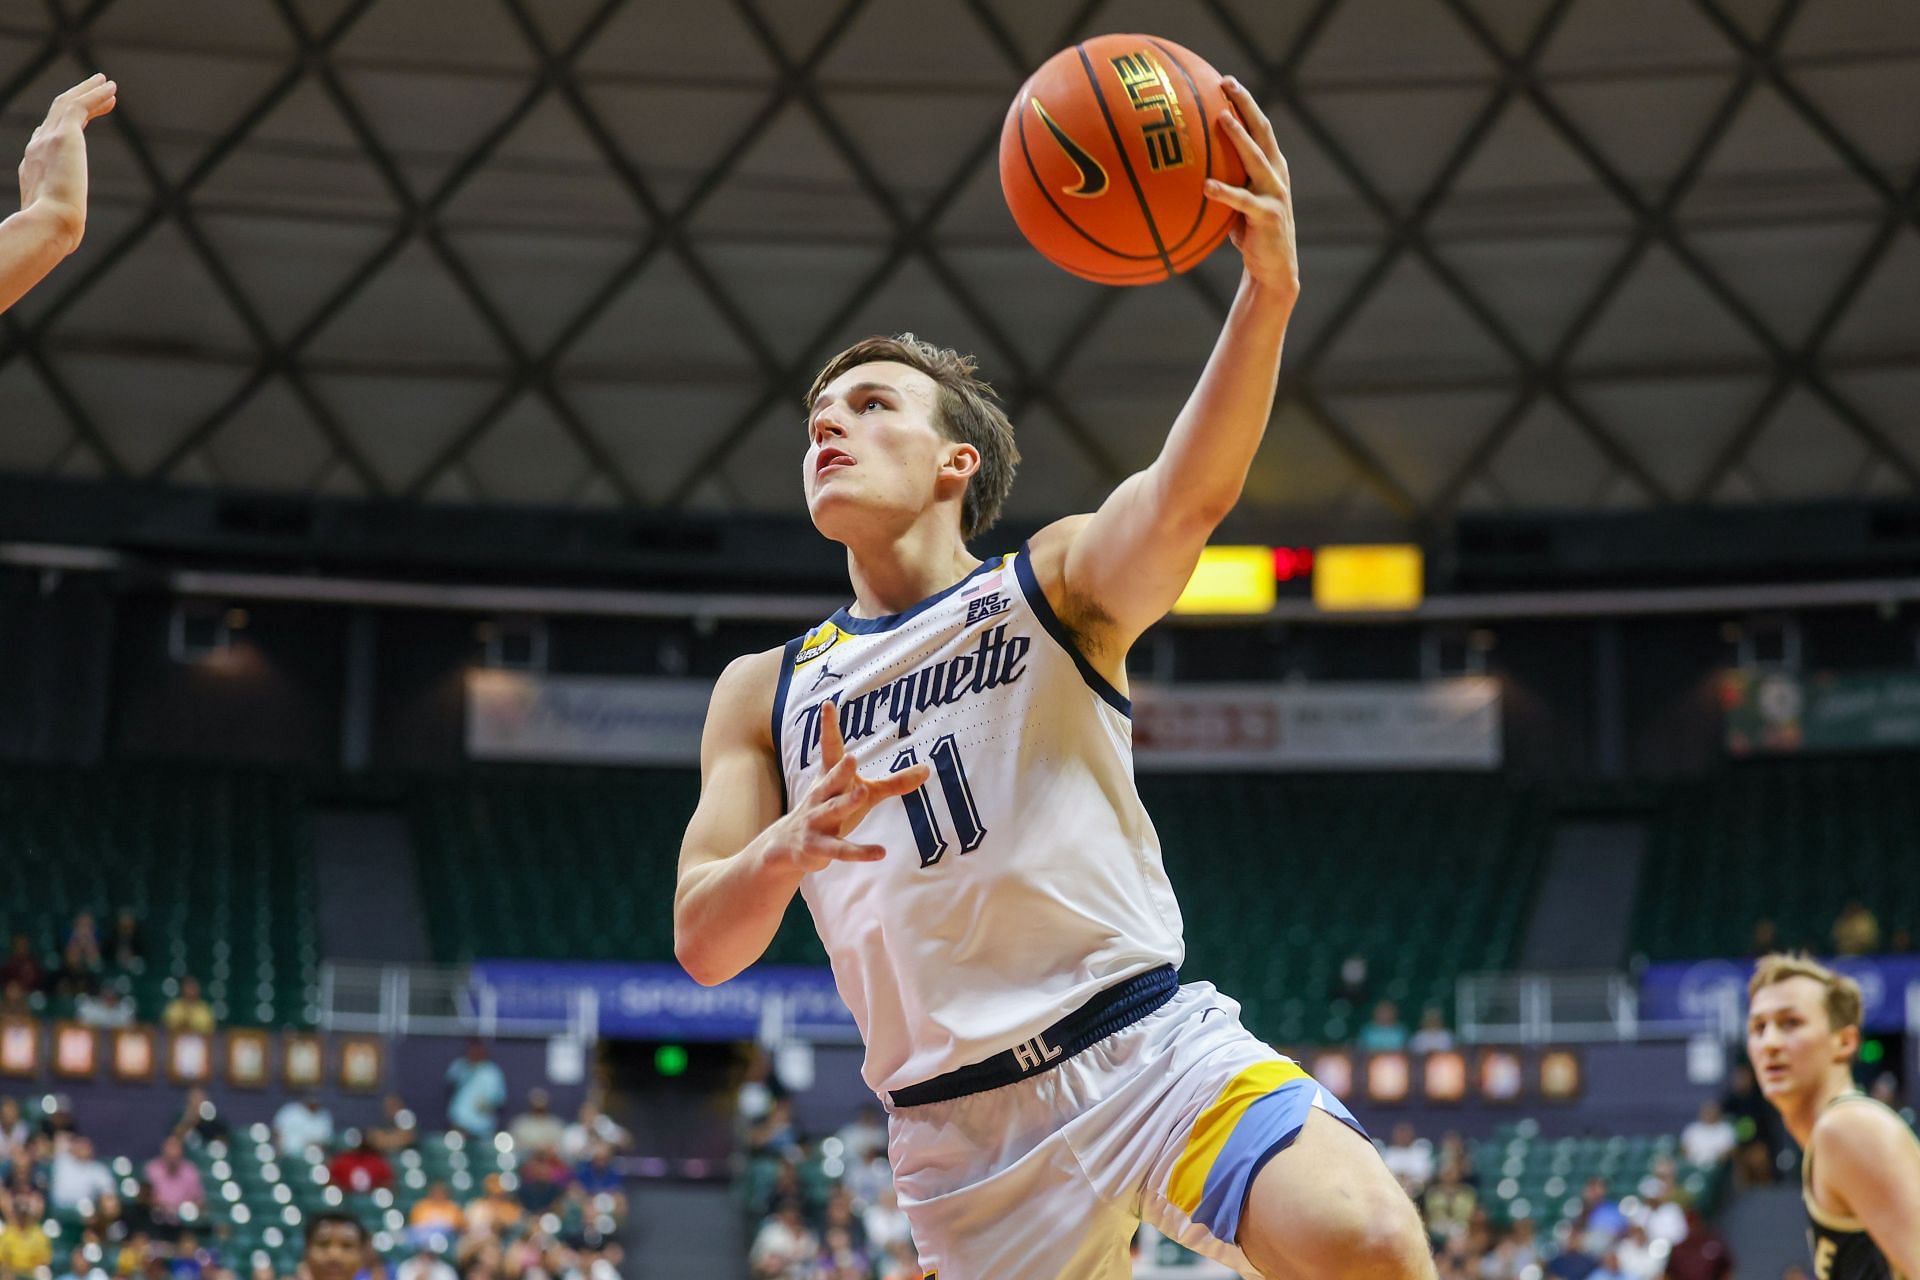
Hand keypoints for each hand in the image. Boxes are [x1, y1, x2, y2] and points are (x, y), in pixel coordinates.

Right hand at [17, 73, 116, 251]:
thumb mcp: (56, 223)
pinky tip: (110, 89)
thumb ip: (59, 218)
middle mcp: (36, 149)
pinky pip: (79, 105)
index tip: (79, 120)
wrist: (49, 224)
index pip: (46, 138)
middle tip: (95, 89)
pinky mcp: (63, 135)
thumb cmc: (54, 232)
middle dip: (75, 99)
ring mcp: (47, 140)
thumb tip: (65, 236)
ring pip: (66, 103)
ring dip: (87, 91)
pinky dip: (94, 95)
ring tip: (106, 83)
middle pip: (55, 115)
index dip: (65, 126)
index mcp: (32, 169)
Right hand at [773, 702, 928, 873]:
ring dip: (846, 803)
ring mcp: (817, 821)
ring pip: (833, 811)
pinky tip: (880, 852)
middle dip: (841, 770)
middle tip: (852, 757)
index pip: (830, 749)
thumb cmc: (828, 809)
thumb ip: (894, 784)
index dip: (828, 727)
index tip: (828, 705)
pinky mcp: (819, 847)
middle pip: (831, 781)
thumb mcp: (863, 794)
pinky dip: (860, 852)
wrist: (786, 844)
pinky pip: (841, 850)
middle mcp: (820, 797)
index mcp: (829, 778)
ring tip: (862, 793)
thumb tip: (928, 769)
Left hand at [1203, 76, 1298, 300]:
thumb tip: (1179, 167)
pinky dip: (1225, 192)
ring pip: (1257, 157)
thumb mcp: (1234, 202)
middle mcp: (1276, 173)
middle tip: (1227, 83)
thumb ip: (1220, 180)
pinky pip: (1243, 201)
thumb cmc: (1247, 233)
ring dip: (1240, 136)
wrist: (1273, 269)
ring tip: (1223, 118)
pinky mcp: (1268, 215)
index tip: (1225, 80)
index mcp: (1271, 166)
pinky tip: (1206, 185)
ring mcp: (1275, 193)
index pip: (1258, 126)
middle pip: (1262, 130)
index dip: (1244, 102)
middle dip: (1246, 104)